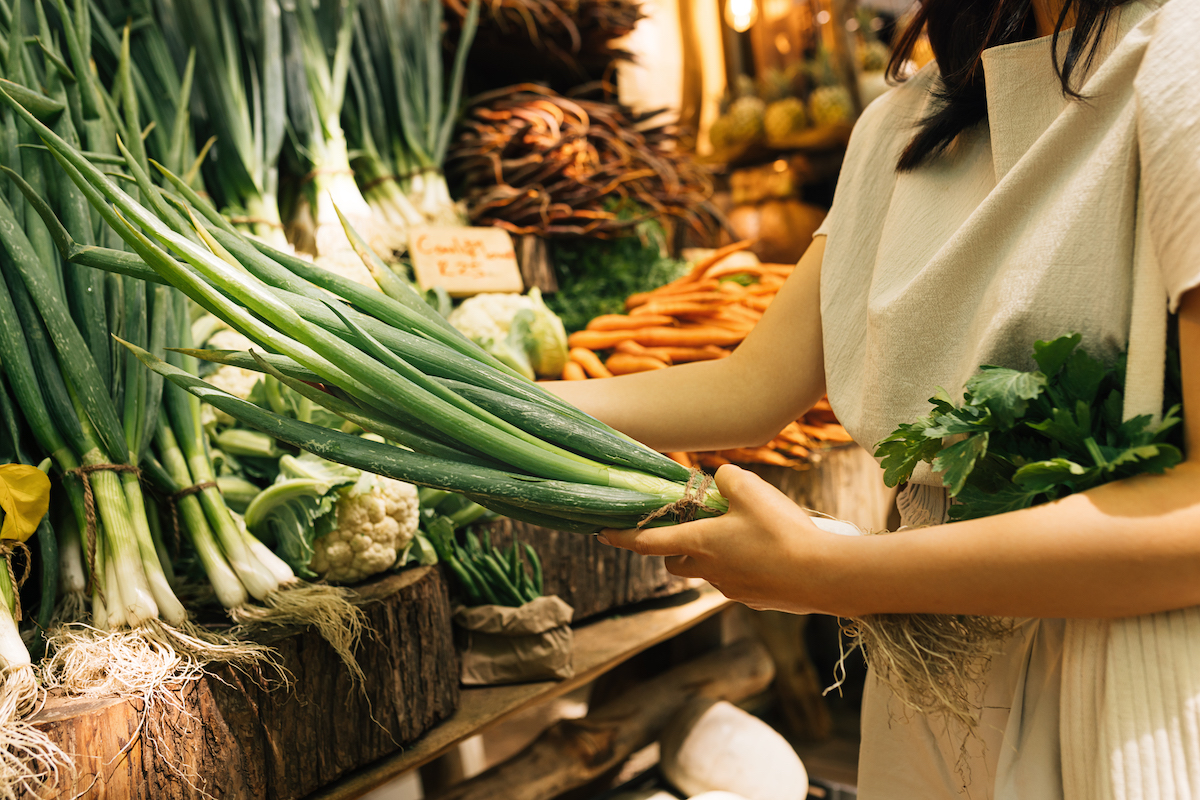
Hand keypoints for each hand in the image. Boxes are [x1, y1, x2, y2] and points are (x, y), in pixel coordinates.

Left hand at [598, 464, 845, 614]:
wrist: (823, 576)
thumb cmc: (782, 532)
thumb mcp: (750, 489)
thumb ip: (725, 478)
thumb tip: (717, 482)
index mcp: (700, 544)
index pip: (647, 542)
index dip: (622, 537)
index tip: (602, 533)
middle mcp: (709, 571)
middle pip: (674, 563)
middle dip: (672, 549)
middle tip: (691, 529)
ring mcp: (732, 590)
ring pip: (707, 572)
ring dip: (711, 556)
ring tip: (741, 535)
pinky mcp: (756, 600)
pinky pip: (737, 581)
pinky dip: (741, 567)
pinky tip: (767, 554)